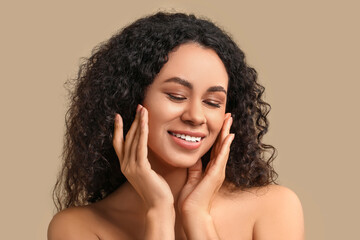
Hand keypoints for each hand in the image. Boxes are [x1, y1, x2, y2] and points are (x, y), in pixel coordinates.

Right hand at [113, 105, 173, 208]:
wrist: (158, 205)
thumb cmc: (156, 189)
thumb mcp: (148, 172)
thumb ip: (144, 161)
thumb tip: (146, 149)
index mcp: (125, 166)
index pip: (118, 144)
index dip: (117, 129)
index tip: (118, 116)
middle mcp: (125, 165)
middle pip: (127, 138)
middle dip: (133, 121)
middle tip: (139, 106)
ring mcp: (131, 167)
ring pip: (133, 140)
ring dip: (138, 123)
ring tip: (143, 109)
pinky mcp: (140, 168)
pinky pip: (140, 146)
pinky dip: (142, 133)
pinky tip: (145, 122)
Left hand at [177, 113, 233, 237]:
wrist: (191, 212)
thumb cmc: (191, 198)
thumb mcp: (192, 178)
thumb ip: (195, 168)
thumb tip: (195, 158)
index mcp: (210, 169)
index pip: (215, 147)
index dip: (217, 134)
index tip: (220, 122)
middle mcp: (217, 168)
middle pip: (221, 144)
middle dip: (224, 129)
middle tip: (228, 114)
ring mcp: (217, 171)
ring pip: (223, 147)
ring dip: (226, 133)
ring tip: (229, 119)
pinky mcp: (215, 175)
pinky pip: (221, 157)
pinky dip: (225, 146)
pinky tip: (228, 136)